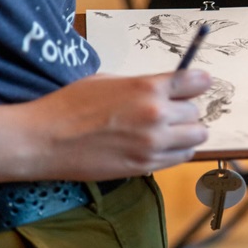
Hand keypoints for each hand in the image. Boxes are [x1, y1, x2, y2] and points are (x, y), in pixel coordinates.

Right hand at [20, 69, 211, 180]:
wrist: (46, 140)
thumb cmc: (70, 104)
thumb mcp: (109, 80)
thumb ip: (142, 85)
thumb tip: (165, 89)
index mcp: (147, 88)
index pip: (195, 82)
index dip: (200, 82)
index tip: (201, 83)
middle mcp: (156, 116)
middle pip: (197, 113)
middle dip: (187, 111)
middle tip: (172, 111)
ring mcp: (153, 144)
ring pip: (196, 138)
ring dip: (187, 133)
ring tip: (170, 131)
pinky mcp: (146, 166)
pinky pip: (181, 158)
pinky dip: (177, 151)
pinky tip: (161, 146)